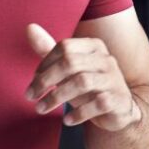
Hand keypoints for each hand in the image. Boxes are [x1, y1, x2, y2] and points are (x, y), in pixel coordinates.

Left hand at [25, 23, 139, 131]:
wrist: (119, 109)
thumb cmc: (90, 86)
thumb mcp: (69, 68)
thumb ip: (49, 49)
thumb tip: (29, 28)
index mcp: (93, 46)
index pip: (64, 47)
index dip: (44, 63)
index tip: (34, 80)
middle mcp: (105, 59)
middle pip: (70, 63)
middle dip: (46, 80)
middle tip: (31, 96)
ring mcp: (113, 79)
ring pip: (82, 82)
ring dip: (56, 97)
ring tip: (41, 108)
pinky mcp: (118, 100)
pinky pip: (96, 104)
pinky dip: (78, 113)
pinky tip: (67, 120)